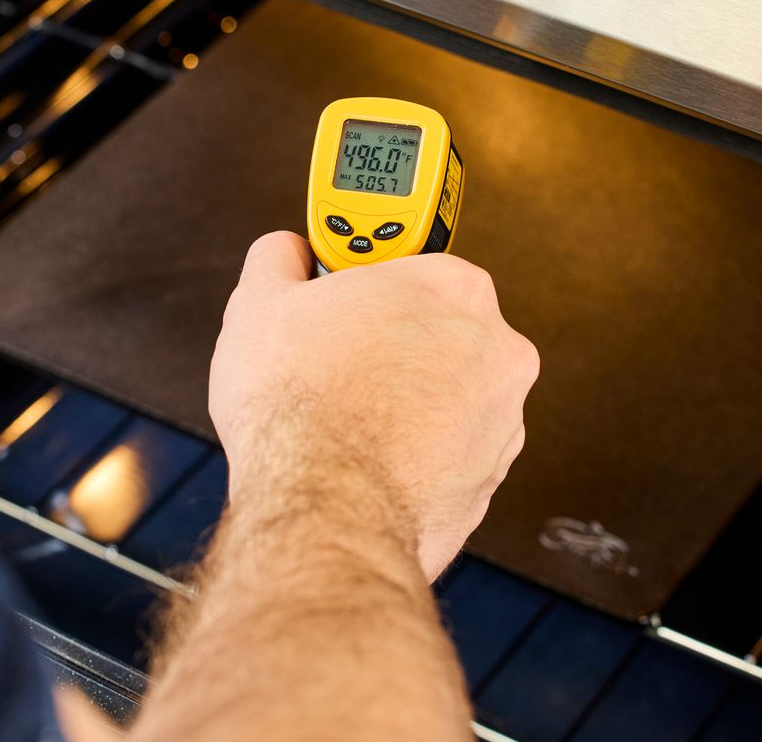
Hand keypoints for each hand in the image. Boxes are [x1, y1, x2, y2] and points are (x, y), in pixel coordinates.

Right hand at [209, 231, 538, 580]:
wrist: (323, 506)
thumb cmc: (302, 407)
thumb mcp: (260, 303)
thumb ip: (279, 260)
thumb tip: (284, 255)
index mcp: (453, 287)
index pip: (410, 267)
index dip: (361, 287)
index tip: (336, 300)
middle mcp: (496, 348)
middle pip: (434, 333)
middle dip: (387, 346)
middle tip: (333, 362)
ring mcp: (501, 419)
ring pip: (447, 398)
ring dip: (406, 404)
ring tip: (346, 418)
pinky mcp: (489, 481)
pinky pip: (448, 455)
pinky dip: (416, 456)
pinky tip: (369, 457)